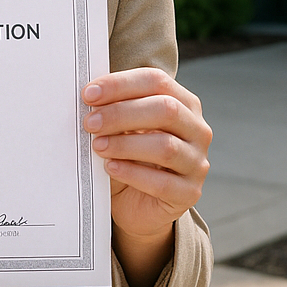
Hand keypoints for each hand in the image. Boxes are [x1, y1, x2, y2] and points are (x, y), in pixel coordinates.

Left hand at [83, 68, 211, 286]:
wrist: (138, 205)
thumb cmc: (130, 159)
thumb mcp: (122, 129)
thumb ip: (114, 110)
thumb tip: (90, 97)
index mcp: (184, 104)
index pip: (157, 81)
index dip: (121, 84)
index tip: (89, 94)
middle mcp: (197, 130)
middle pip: (165, 109)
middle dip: (121, 113)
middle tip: (90, 122)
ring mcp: (197, 163)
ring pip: (165, 147)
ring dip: (125, 144)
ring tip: (98, 146)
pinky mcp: (189, 193)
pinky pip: (162, 182)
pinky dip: (132, 173)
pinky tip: (111, 168)